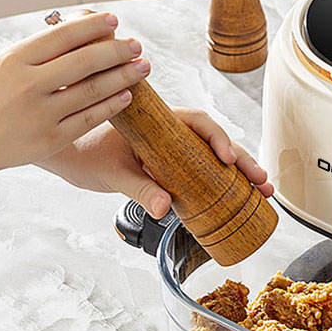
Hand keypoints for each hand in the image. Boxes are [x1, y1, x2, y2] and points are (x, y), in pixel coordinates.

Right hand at [0, 13, 147, 192]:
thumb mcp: (7, 67)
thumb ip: (41, 54)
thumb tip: (84, 34)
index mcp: (15, 60)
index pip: (62, 36)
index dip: (92, 26)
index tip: (115, 20)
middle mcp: (28, 85)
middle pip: (84, 62)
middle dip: (116, 51)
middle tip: (137, 45)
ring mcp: (42, 114)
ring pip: (92, 91)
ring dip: (122, 77)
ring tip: (142, 68)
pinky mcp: (52, 138)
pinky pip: (90, 118)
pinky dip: (112, 106)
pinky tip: (127, 95)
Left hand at [41, 107, 273, 217]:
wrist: (69, 156)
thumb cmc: (85, 154)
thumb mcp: (112, 173)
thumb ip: (139, 189)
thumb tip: (164, 208)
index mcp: (159, 122)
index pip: (198, 122)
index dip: (218, 138)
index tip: (228, 159)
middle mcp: (172, 134)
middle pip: (216, 143)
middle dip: (244, 161)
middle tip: (263, 182)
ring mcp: (174, 152)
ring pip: (214, 158)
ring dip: (240, 174)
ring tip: (262, 192)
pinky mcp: (172, 170)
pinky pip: (203, 174)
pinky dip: (223, 185)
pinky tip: (241, 199)